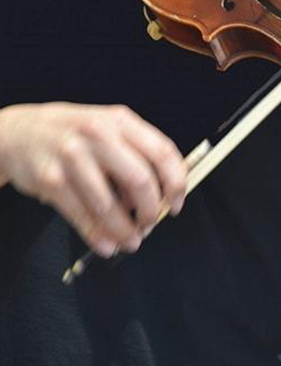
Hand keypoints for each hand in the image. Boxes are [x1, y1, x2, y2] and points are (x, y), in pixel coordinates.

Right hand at [0, 103, 186, 256]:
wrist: (19, 131)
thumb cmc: (74, 133)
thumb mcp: (109, 129)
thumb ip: (136, 154)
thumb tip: (161, 194)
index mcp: (121, 121)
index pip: (163, 152)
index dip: (176, 183)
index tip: (177, 203)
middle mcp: (98, 134)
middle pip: (140, 179)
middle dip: (152, 210)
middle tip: (151, 223)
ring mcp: (72, 156)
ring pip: (110, 204)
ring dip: (125, 229)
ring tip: (131, 240)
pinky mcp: (51, 180)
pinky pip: (82, 215)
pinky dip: (98, 235)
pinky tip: (107, 243)